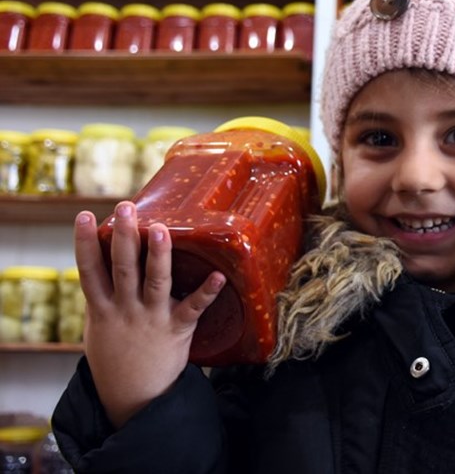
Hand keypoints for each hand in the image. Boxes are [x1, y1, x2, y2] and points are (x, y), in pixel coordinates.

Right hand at [75, 201, 224, 427]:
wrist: (134, 397)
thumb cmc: (116, 354)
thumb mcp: (98, 326)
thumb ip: (103, 295)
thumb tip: (104, 259)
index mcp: (102, 309)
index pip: (89, 270)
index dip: (85, 242)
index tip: (86, 216)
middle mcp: (125, 310)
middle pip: (122, 269)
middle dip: (124, 237)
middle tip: (126, 208)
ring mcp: (151, 319)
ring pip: (155, 282)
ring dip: (158, 255)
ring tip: (160, 229)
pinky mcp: (177, 329)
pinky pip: (194, 308)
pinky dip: (207, 292)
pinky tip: (218, 276)